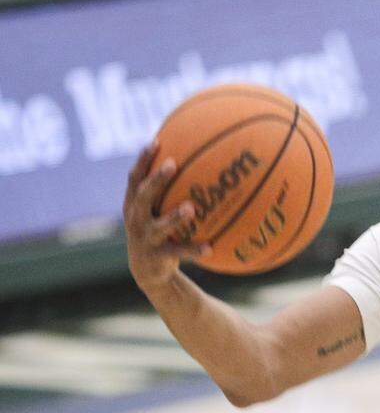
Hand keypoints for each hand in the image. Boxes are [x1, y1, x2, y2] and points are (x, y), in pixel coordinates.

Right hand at [122, 141, 209, 291]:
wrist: (147, 270)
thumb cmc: (158, 231)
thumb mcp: (157, 210)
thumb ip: (169, 190)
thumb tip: (199, 161)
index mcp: (134, 204)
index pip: (135, 177)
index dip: (143, 160)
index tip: (156, 142)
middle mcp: (135, 218)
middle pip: (143, 195)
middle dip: (156, 179)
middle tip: (172, 164)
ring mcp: (145, 238)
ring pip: (160, 225)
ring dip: (174, 216)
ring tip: (191, 208)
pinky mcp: (157, 256)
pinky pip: (178, 252)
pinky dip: (194, 250)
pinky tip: (211, 248)